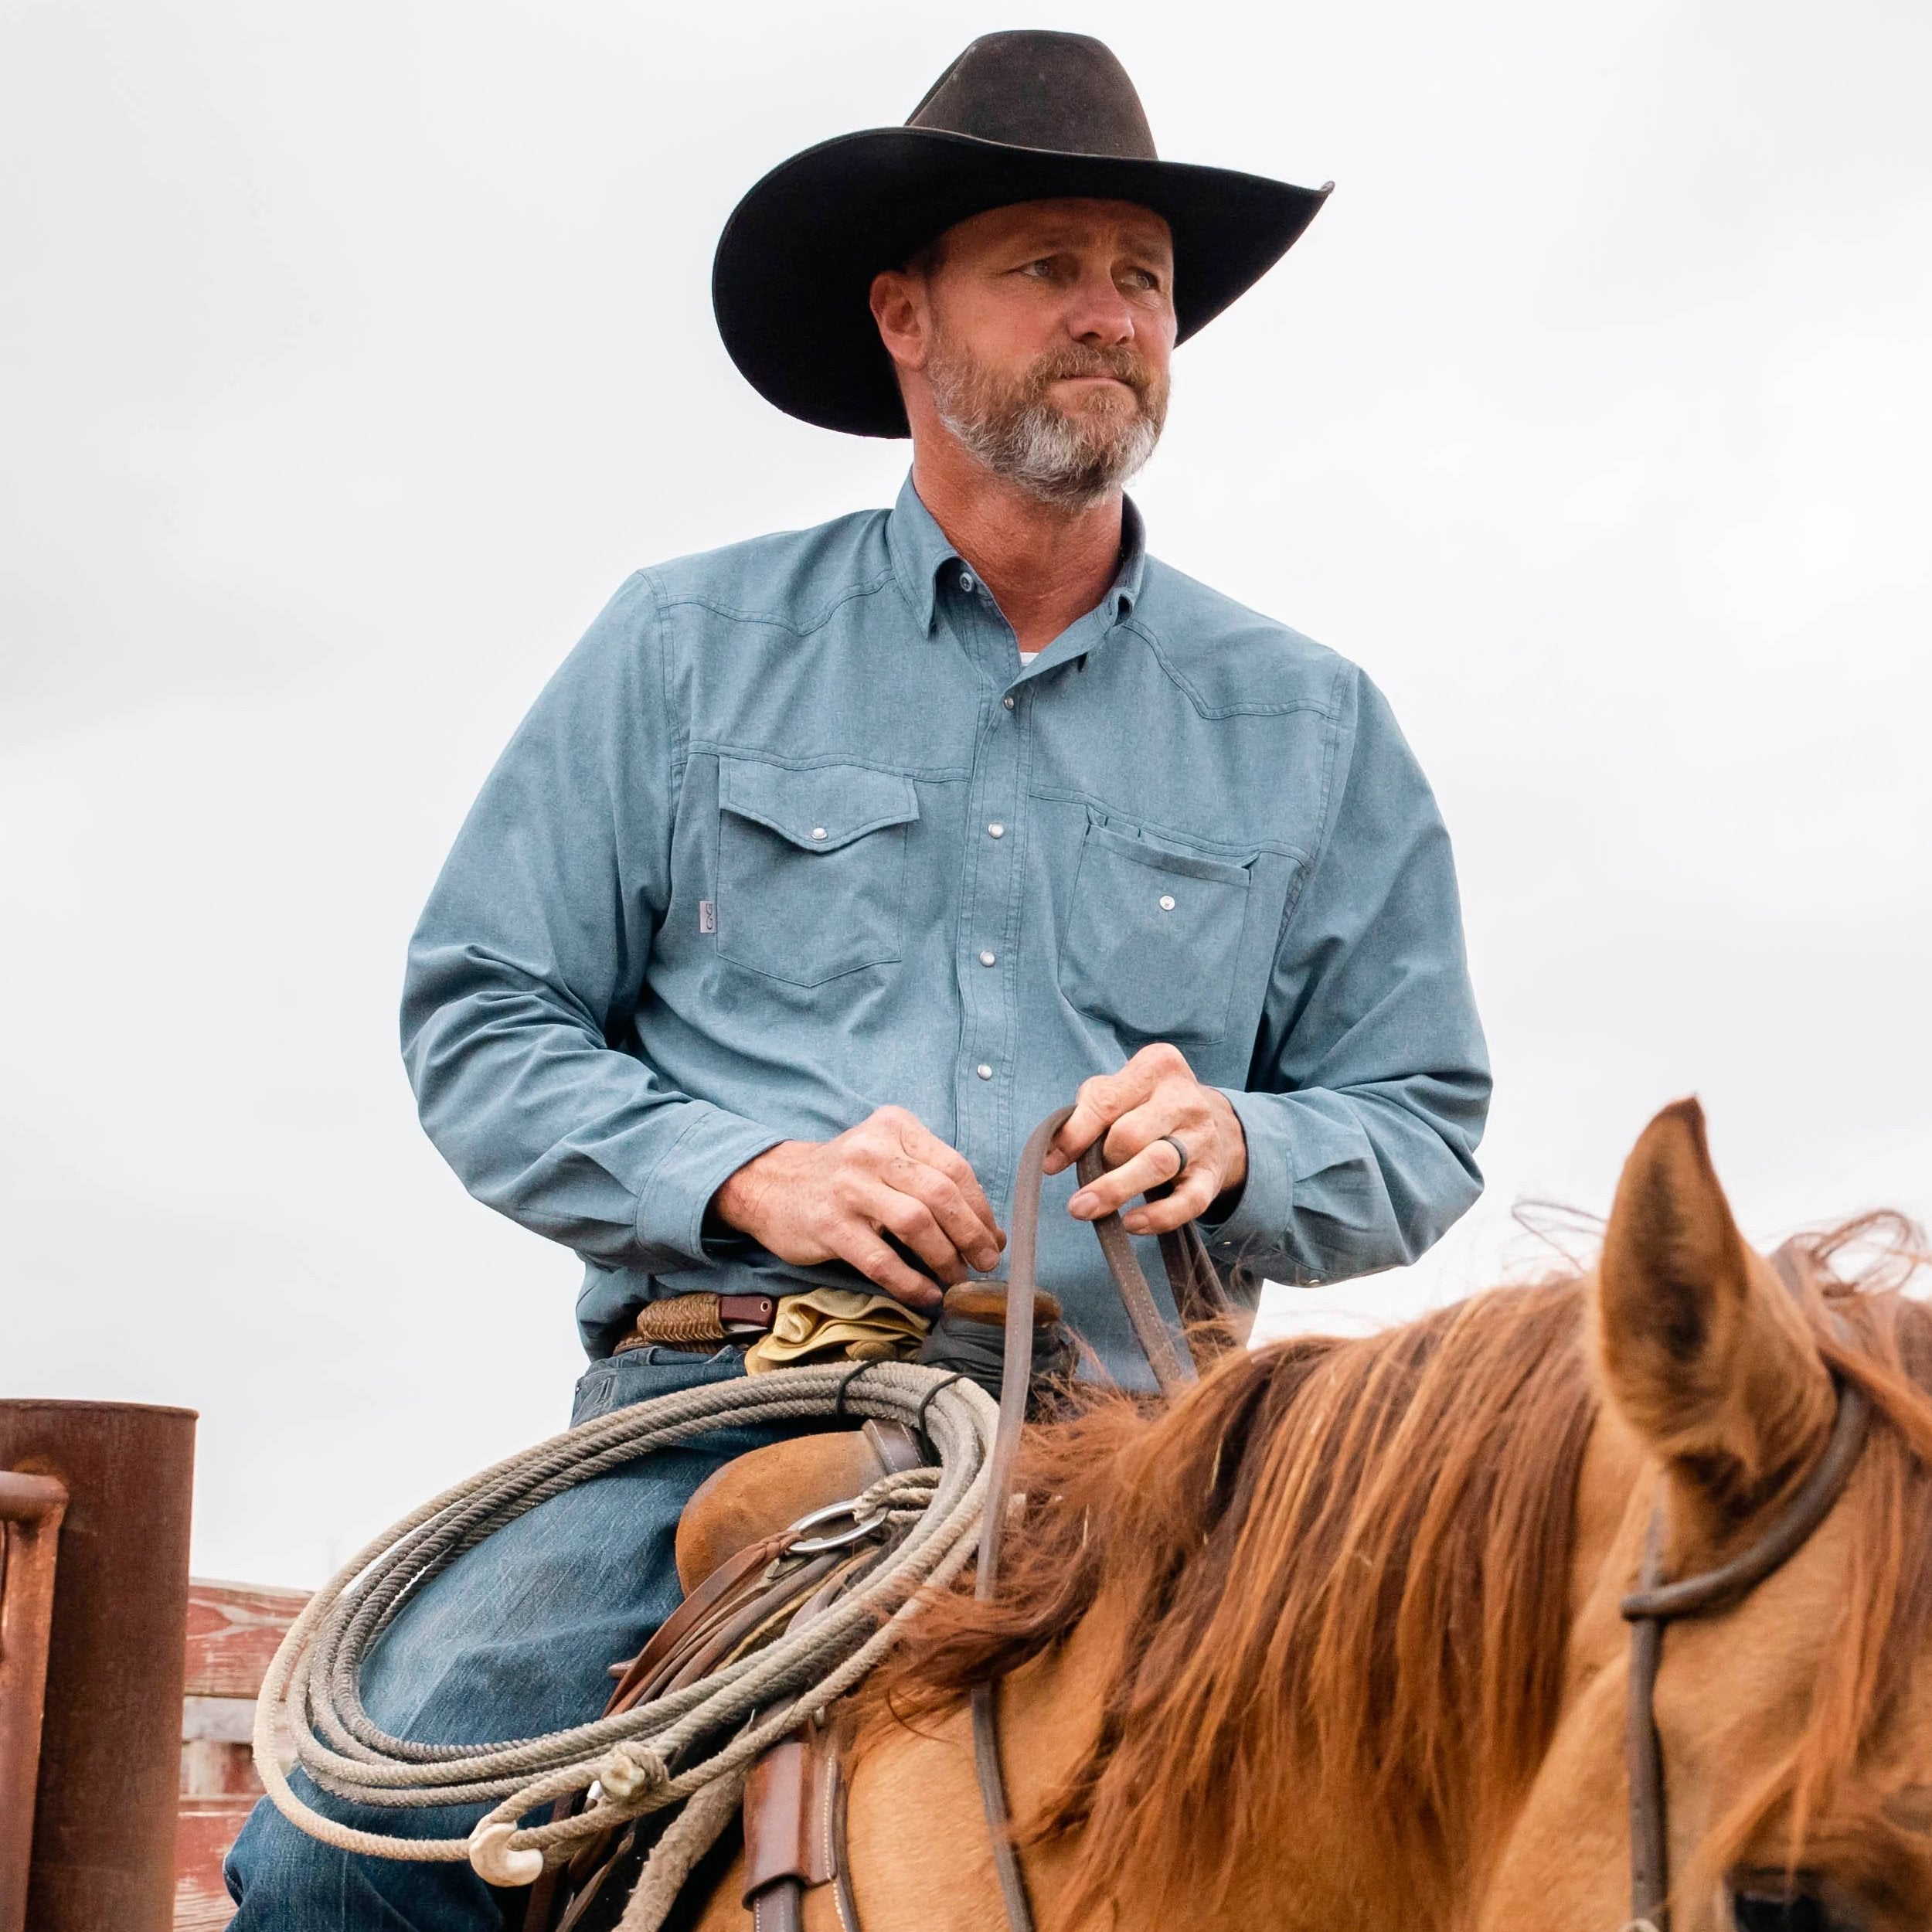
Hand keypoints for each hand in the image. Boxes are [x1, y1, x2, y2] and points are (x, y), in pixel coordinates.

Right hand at [710, 1107, 1004, 1310]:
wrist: (772, 1184)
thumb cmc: (844, 1177)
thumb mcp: (886, 1160)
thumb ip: (933, 1185)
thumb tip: (991, 1234)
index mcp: (895, 1127)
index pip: (954, 1168)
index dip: (981, 1208)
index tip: (993, 1238)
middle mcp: (872, 1150)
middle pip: (941, 1195)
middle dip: (972, 1235)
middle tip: (985, 1263)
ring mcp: (849, 1187)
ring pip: (916, 1225)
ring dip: (945, 1259)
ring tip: (956, 1279)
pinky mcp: (829, 1224)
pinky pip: (882, 1261)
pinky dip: (911, 1283)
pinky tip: (926, 1296)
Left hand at [1044, 1043, 1247, 1234]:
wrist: (1211, 1123)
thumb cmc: (1147, 1106)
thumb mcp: (1117, 1093)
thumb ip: (1082, 1118)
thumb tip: (1050, 1159)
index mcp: (1157, 1067)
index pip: (1106, 1102)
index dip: (1074, 1136)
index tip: (1051, 1164)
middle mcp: (1185, 1099)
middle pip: (1130, 1135)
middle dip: (1101, 1161)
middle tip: (1083, 1182)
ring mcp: (1202, 1138)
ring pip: (1157, 1164)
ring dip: (1116, 1189)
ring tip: (1083, 1209)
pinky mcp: (1212, 1175)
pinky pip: (1188, 1202)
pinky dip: (1158, 1216)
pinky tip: (1131, 1224)